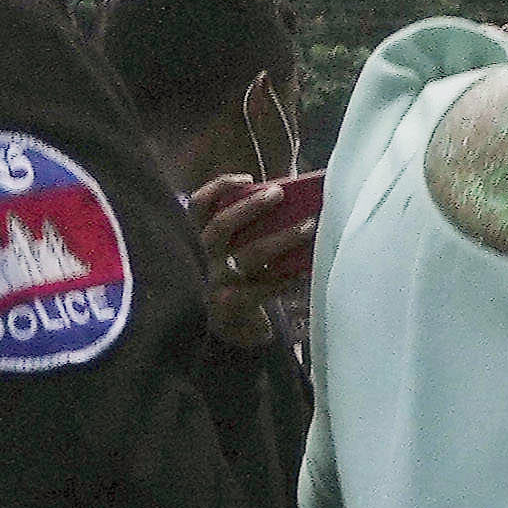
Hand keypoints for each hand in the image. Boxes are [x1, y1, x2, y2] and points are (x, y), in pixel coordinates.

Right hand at [187, 171, 319, 350]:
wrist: (228, 328)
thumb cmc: (241, 278)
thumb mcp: (238, 249)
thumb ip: (254, 226)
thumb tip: (294, 196)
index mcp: (204, 238)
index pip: (199, 206)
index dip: (218, 188)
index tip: (248, 178)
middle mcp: (206, 257)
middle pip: (221, 226)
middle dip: (250, 207)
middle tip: (279, 192)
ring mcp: (217, 281)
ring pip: (249, 255)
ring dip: (282, 238)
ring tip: (308, 226)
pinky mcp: (231, 305)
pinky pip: (261, 288)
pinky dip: (284, 277)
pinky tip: (304, 271)